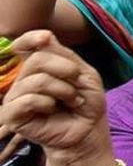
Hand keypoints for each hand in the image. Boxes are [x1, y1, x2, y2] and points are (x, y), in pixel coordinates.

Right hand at [0, 31, 105, 156]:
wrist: (88, 130)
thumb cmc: (86, 102)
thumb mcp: (83, 73)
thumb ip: (64, 55)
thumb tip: (44, 36)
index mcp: (39, 67)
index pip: (24, 46)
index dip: (30, 38)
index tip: (45, 38)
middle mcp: (23, 79)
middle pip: (37, 60)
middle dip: (65, 69)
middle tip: (77, 83)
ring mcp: (15, 97)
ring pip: (36, 80)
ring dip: (63, 90)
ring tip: (72, 100)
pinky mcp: (11, 116)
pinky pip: (27, 100)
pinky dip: (47, 103)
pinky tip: (53, 109)